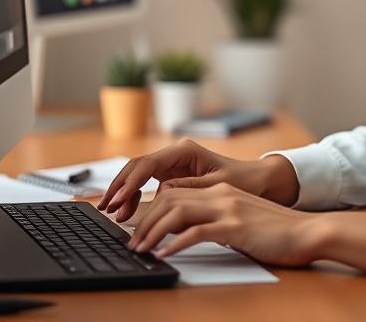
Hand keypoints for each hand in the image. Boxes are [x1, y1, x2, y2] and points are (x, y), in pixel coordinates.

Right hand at [97, 138, 284, 221]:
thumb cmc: (242, 180)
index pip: (148, 164)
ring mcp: (171, 165)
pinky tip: (128, 212)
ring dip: (125, 193)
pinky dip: (135, 197)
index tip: (118, 200)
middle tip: (107, 208)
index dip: (130, 182)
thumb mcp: (217, 185)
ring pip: (138, 175)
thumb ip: (189, 188)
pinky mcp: (172, 176)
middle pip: (137, 167)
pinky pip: (146, 185)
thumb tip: (162, 191)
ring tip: (115, 214)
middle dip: (120, 186)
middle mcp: (175, 154)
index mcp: (185, 151)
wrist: (257, 181)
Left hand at [125, 182, 319, 265]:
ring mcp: (229, 209)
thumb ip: (217, 220)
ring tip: (141, 250)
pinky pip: (196, 232)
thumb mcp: (242, 220)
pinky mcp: (235, 227)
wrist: (308, 231)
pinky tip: (164, 254)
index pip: (176, 192)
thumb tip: (188, 233)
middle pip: (170, 199)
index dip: (152, 209)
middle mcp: (222, 195)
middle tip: (132, 243)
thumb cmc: (278, 231)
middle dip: (145, 221)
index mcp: (222, 191)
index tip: (139, 229)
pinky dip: (175, 244)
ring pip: (177, 212)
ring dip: (153, 232)